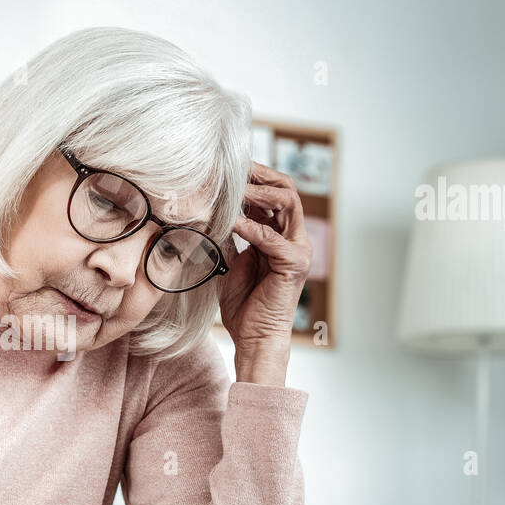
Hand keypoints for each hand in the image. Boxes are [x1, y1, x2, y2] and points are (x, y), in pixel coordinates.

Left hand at [217, 162, 313, 382]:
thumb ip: (225, 234)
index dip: (253, 177)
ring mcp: (298, 249)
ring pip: (288, 203)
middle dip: (261, 175)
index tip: (226, 169)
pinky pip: (273, 238)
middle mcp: (293, 237)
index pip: (273, 192)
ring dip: (259, 194)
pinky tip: (232, 223)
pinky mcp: (295, 264)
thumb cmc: (243, 303)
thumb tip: (206, 210)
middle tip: (234, 168)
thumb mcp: (229, 259)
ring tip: (234, 190)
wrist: (253, 336)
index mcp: (279, 233)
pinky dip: (251, 228)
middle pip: (287, 189)